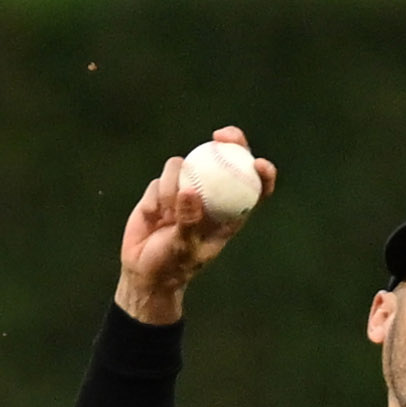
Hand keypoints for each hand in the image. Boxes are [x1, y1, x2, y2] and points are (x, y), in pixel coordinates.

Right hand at [115, 128, 275, 325]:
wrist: (143, 270)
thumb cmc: (172, 266)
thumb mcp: (184, 249)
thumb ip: (188, 222)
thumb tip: (189, 190)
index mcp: (228, 214)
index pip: (254, 188)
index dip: (263, 172)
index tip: (259, 163)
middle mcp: (211, 196)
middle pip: (228, 160)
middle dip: (230, 142)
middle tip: (221, 136)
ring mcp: (187, 189)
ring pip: (185, 165)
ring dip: (172, 186)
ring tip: (166, 215)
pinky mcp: (163, 188)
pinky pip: (161, 179)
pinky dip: (156, 196)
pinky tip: (153, 216)